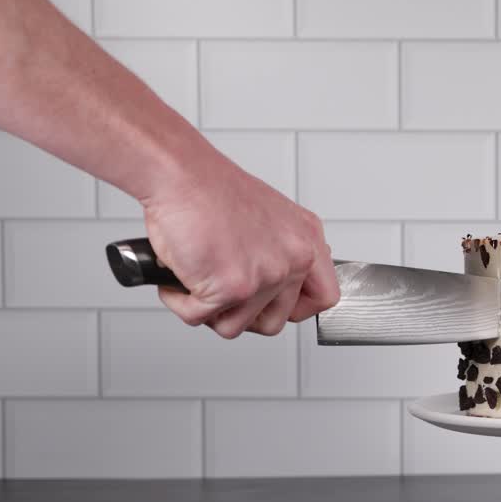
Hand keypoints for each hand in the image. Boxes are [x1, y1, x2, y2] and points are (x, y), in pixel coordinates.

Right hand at [141, 153, 339, 338]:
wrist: (183, 175)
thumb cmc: (211, 191)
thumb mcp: (269, 216)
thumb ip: (280, 251)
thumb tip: (272, 286)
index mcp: (307, 240)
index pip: (324, 297)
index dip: (294, 309)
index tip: (271, 306)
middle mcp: (294, 258)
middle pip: (274, 321)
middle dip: (240, 314)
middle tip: (219, 295)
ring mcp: (267, 276)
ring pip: (234, 326)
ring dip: (207, 309)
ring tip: (194, 278)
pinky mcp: (233, 287)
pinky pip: (198, 317)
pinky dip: (179, 301)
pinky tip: (176, 278)